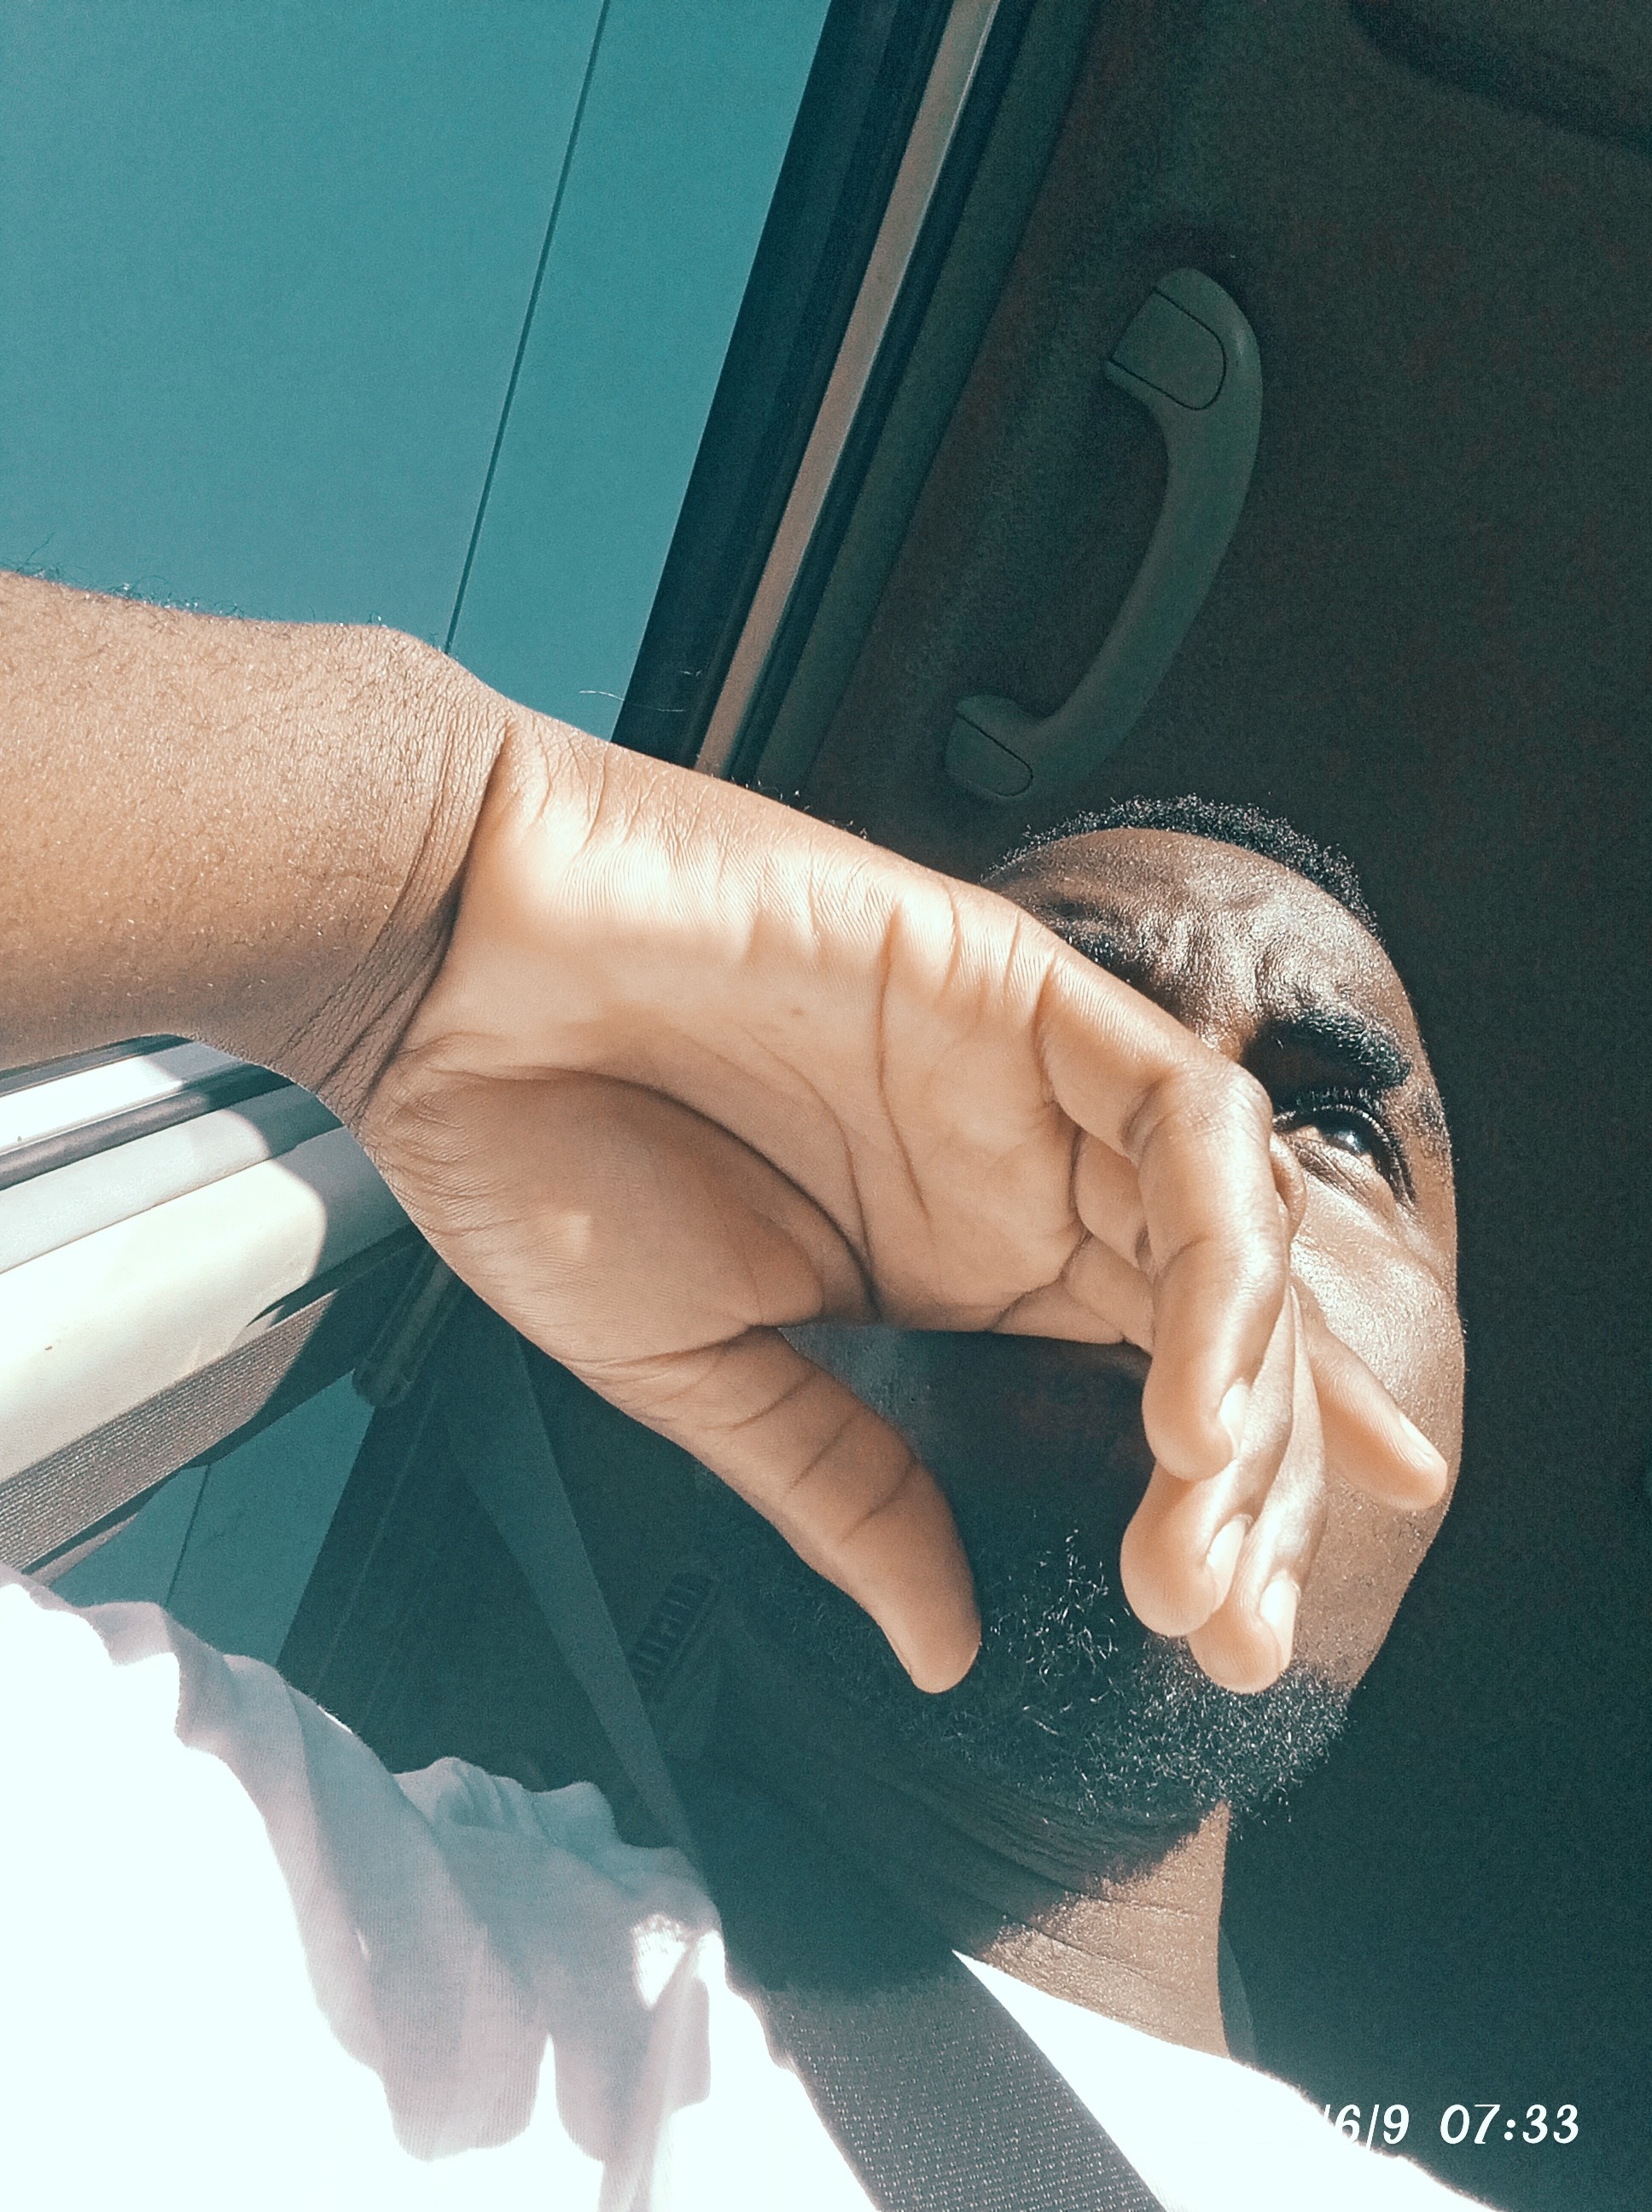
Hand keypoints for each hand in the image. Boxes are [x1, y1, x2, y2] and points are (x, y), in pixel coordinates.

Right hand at [356, 714, 1443, 1691]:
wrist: (441, 972)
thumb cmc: (534, 1147)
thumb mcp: (696, 1370)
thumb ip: (842, 1489)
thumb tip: (943, 1650)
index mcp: (961, 1264)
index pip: (1155, 1386)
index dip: (1231, 1504)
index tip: (1247, 1636)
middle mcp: (1019, 1175)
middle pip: (1219, 1325)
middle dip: (1254, 1481)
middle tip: (1235, 1625)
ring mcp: (1026, 1082)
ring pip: (1227, 1222)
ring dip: (1250, 1369)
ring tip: (1205, 1503)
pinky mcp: (1013, 983)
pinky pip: (1176, 1101)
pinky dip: (1214, 1225)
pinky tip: (1195, 1366)